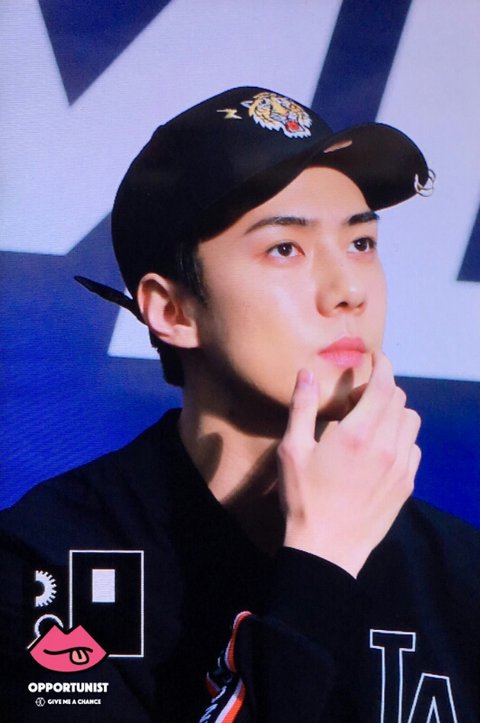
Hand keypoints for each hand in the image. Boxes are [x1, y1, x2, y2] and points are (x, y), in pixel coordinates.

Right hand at [277, 353, 420, 577]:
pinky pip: (413, 448)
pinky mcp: (406, 485)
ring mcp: (400, 467)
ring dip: (394, 412)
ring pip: (411, 422)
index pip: (384, 386)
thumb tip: (306, 373)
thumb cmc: (304, 499)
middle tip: (357, 399)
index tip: (376, 358)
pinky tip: (379, 449)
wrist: (327, 549)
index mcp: (358, 434)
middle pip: (399, 400)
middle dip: (382, 389)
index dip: (383, 366)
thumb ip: (302, 407)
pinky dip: (401, 438)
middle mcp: (386, 447)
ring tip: (371, 422)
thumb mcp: (293, 450)